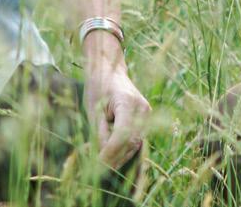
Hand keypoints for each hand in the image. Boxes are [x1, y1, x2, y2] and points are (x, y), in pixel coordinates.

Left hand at [82, 36, 150, 168]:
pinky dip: (123, 150)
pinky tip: (109, 156)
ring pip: (134, 145)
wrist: (110, 70)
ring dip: (118, 157)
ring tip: (100, 164)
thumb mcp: (94, 111)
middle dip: (113, 159)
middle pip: (130, 143)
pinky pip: (136, 140)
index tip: (96, 164)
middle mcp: (142, 108)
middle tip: (95, 170)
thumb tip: (104, 156)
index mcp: (127, 102)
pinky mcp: (146, 119)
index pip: (122, 135)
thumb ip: (101, 133)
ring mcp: (147, 113)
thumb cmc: (98, 87)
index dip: (110, 153)